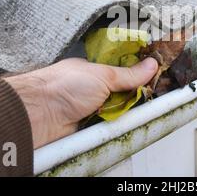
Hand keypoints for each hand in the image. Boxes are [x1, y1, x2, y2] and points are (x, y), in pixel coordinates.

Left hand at [5, 57, 157, 148]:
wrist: (39, 114)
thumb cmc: (63, 86)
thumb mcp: (103, 75)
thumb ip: (129, 74)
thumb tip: (150, 65)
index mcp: (96, 73)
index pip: (124, 75)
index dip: (140, 78)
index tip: (156, 80)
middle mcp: (95, 92)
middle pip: (125, 97)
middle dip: (136, 99)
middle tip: (151, 99)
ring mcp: (93, 111)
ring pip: (120, 115)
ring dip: (127, 116)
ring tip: (136, 113)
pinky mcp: (90, 130)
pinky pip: (111, 130)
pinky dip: (117, 129)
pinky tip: (123, 126)